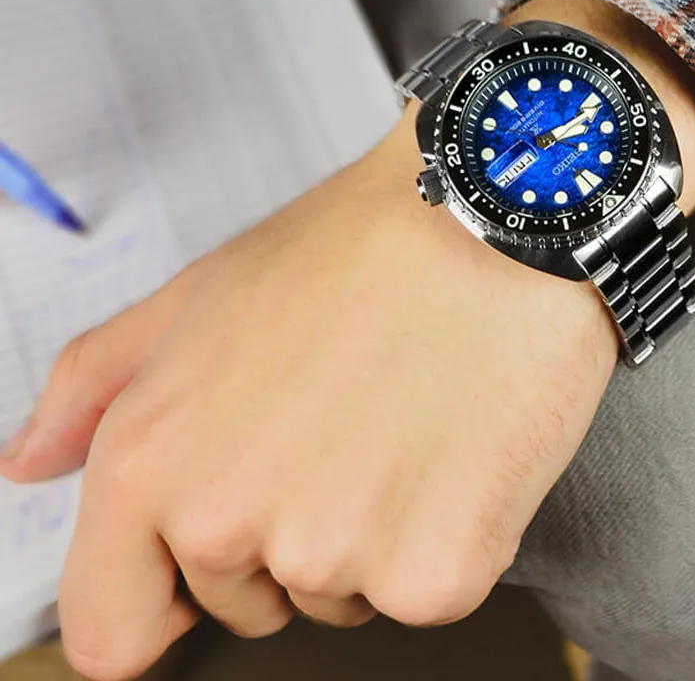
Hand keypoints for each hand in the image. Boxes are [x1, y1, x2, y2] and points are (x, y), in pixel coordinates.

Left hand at [0, 0, 694, 680]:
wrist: (497, 216)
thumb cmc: (364, 242)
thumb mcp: (202, 290)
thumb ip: (94, 383)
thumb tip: (32, 459)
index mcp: (153, 462)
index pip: (113, 631)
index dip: (160, 596)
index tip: (206, 565)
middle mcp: (230, 524)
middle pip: (247, 604)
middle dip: (289, 530)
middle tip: (343, 422)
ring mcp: (339, 558)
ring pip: (345, 593)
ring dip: (373, 530)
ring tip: (405, 417)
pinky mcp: (439, 573)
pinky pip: (427, 591)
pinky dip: (449, 532)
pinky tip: (456, 443)